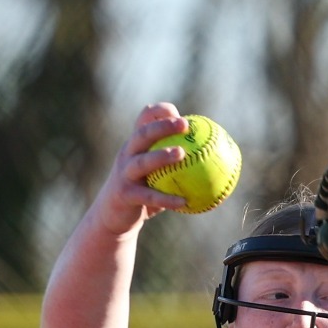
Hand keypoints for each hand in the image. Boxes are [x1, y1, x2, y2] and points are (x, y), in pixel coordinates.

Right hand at [89, 103, 192, 235]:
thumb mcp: (158, 175)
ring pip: (142, 161)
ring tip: (182, 153)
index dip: (160, 111)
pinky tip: (184, 202)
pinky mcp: (124, 194)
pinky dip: (166, 199)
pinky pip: (148, 196)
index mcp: (136, 145)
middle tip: (185, 124)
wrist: (113, 216)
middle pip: (142, 133)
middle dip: (162, 125)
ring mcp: (124, 173)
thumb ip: (178, 165)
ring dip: (161, 155)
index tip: (180, 115)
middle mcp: (127, 154)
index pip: (144, 119)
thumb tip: (214, 159)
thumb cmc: (144, 192)